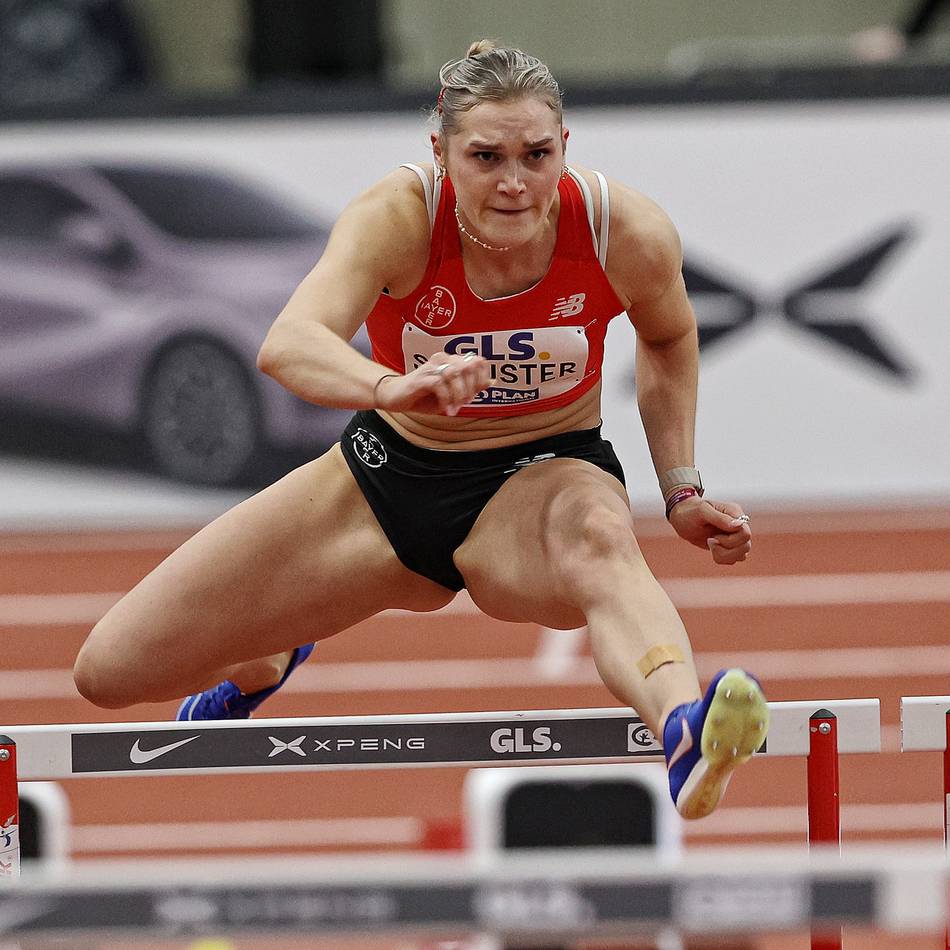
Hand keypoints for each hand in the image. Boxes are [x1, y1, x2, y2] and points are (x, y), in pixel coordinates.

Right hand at [374, 352, 490, 415]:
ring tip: (454, 408)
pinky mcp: (421, 377)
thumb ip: (471, 387)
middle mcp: (443, 359)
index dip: (481, 379)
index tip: (475, 396)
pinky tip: (445, 410)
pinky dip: (446, 399)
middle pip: (468, 367)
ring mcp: (431, 367)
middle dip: (470, 389)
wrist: (396, 397)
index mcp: (452, 360)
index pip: (477, 361)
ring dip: (458, 395)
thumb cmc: (424, 396)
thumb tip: (492, 381)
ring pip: (455, 374)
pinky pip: (440, 384)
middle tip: (464, 404)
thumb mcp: (452, 394)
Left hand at [668, 497, 751, 564]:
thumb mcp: (702, 512)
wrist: (682, 518)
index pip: (745, 533)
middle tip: (710, 540)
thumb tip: (739, 525)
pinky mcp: (730, 546)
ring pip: (742, 555)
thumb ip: (720, 518)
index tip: (714, 536)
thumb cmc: (690, 512)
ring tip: (710, 544)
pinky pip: (735, 559)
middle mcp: (738, 525)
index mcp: (734, 513)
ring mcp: (735, 536)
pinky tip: (712, 549)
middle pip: (746, 546)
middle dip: (726, 549)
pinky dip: (723, 558)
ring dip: (724, 555)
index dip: (731, 540)